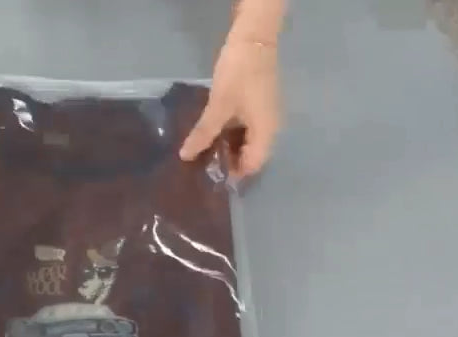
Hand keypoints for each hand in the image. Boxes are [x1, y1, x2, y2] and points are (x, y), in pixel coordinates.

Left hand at [179, 39, 280, 179]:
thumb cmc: (239, 74)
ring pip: (247, 140)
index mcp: (267, 132)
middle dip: (228, 161)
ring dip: (228, 146)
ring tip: (203, 150)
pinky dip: (230, 132)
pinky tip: (211, 131)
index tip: (208, 176)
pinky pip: (246, 127)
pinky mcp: (258, 104)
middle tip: (201, 165)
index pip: (252, 165)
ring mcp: (266, 115)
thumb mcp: (218, 105)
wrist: (253, 38)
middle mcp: (271, 128)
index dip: (233, 173)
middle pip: (251, 155)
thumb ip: (204, 133)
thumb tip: (185, 156)